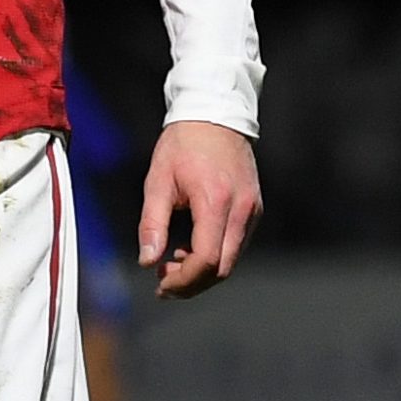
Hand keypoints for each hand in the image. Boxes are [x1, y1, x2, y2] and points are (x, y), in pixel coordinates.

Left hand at [137, 120, 260, 299]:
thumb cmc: (183, 145)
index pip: (206, 260)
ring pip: (231, 261)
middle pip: (222, 269)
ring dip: (202, 273)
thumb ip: (151, 224)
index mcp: (216, 202)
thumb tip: (146, 261)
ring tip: (171, 266)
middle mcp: (241, 210)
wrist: (215, 116)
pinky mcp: (254, 209)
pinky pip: (235, 246)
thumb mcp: (157, 182)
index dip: (183, 281)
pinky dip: (213, 257)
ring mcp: (252, 211)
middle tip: (163, 284)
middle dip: (192, 284)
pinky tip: (190, 250)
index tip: (160, 284)